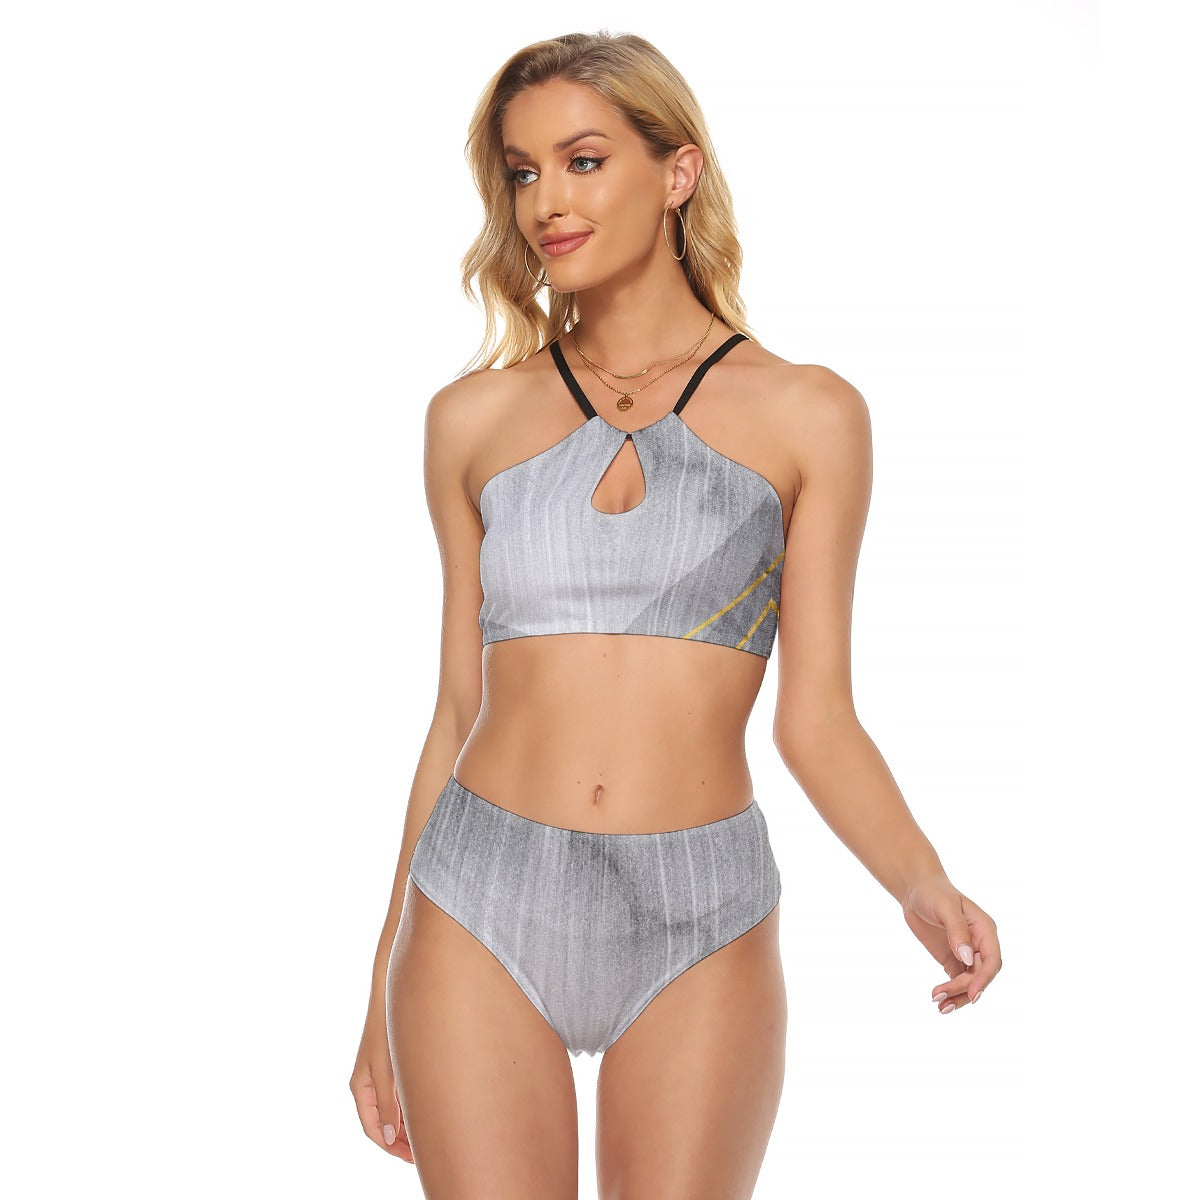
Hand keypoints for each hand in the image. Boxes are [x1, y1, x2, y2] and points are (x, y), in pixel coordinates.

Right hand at [349, 996, 413, 1162]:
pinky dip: (409, 1108)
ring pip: (392, 1110)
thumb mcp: (387, 1071)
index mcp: (360, 1088)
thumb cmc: (386, 1030)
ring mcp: (379, 1075)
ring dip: (407, 1124)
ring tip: (429, 1137)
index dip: (392, 1147)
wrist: (392, 996)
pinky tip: (427, 1113)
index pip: (373, 1129)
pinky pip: (398, 1095)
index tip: (412, 1158)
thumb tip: (390, 1137)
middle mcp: (368, 1085)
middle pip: (383, 1123)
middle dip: (401, 1140)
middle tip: (424, 1152)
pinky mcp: (391, 1066)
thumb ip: (389, 1105)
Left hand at [901, 874, 1001, 1014]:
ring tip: (940, 1007)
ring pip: (970, 982)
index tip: (972, 994)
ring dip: (958, 996)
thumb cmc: (933, 892)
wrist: (915, 889)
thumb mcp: (945, 907)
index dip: (984, 979)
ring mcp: (967, 953)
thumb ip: (957, 931)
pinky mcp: (953, 959)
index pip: (992, 960)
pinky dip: (951, 992)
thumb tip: (967, 957)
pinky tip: (939, 1001)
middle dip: (963, 989)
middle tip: (940, 997)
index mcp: (985, 930)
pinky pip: (957, 980)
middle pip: (980, 975)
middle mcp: (980, 944)